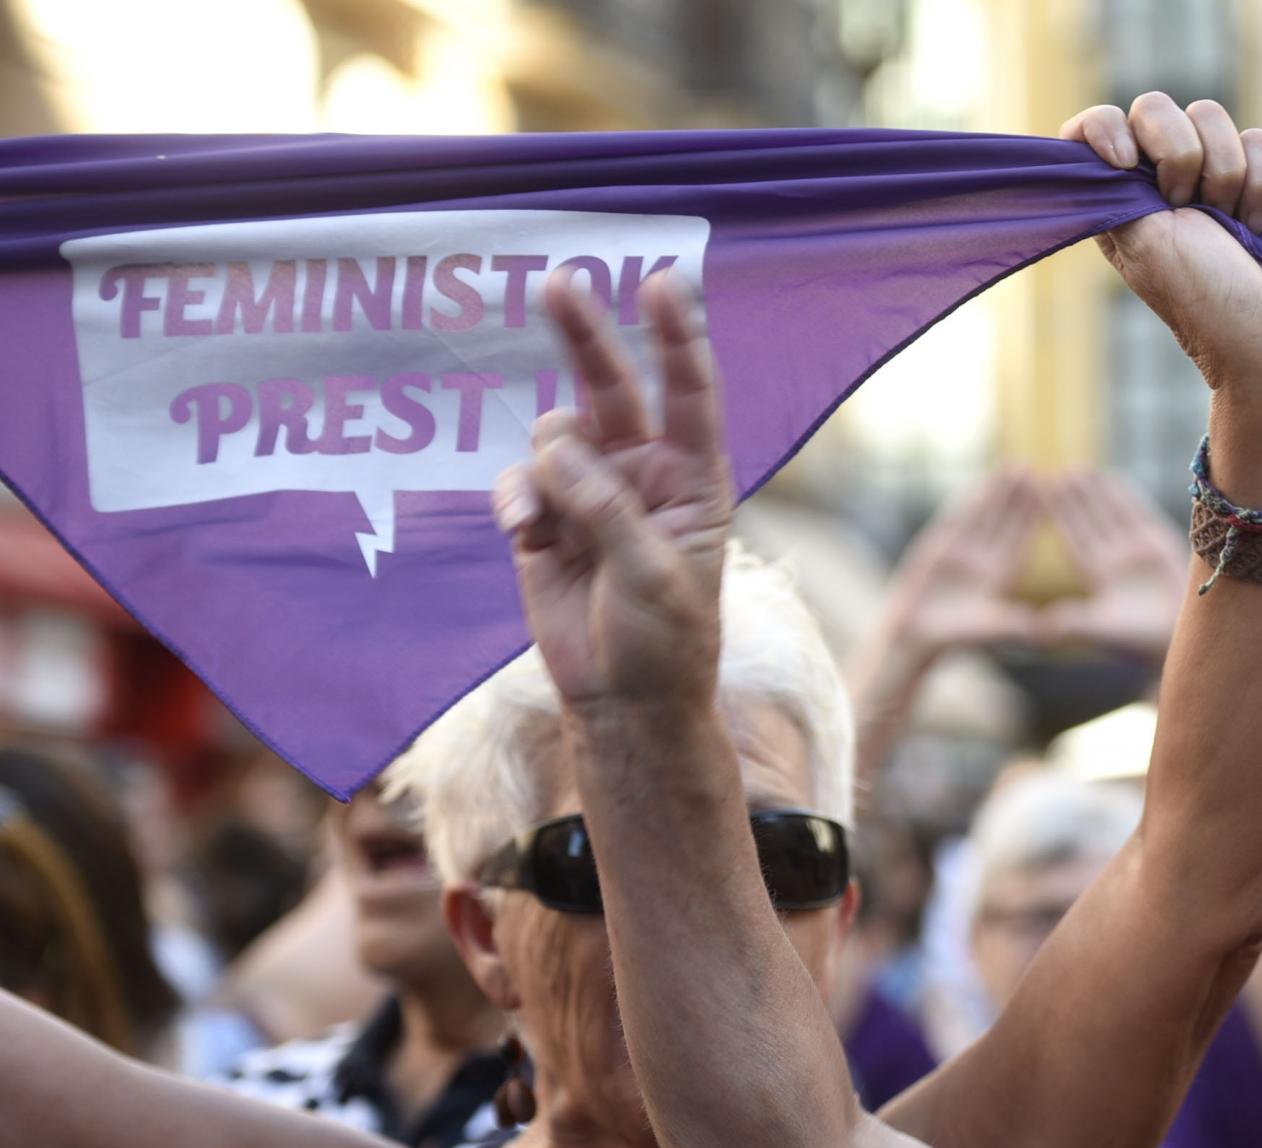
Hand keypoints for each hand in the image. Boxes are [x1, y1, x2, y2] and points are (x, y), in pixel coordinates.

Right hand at [493, 269, 735, 714]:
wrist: (622, 702)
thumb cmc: (663, 642)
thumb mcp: (652, 575)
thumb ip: (607, 507)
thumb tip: (555, 446)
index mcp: (694, 480)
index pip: (690, 394)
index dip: (677, 337)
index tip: (665, 282)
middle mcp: (642, 473)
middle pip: (613, 386)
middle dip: (586, 334)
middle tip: (559, 280)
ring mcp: (591, 491)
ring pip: (555, 433)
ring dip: (548, 463)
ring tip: (552, 519)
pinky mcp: (546, 518)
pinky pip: (520, 481)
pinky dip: (517, 499)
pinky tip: (525, 533)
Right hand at [876, 468, 1046, 659]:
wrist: (915, 637)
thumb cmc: (954, 640)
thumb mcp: (987, 631)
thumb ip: (1010, 625)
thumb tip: (1039, 626)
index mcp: (1001, 577)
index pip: (1020, 540)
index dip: (1033, 518)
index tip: (1050, 496)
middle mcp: (984, 561)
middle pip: (1005, 522)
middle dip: (1019, 497)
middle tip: (1033, 469)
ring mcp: (962, 552)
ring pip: (983, 515)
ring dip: (997, 492)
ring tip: (1013, 466)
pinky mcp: (939, 547)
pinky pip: (958, 518)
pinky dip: (971, 501)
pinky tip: (982, 483)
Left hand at [1040, 469, 1188, 659]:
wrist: (1185, 640)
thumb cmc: (1143, 643)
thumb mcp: (1105, 631)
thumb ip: (1076, 624)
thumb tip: (1042, 625)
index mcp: (1098, 578)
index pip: (1075, 540)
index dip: (1060, 517)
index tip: (1043, 494)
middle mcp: (1116, 562)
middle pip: (1091, 522)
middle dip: (1076, 498)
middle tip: (1058, 472)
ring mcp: (1139, 553)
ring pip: (1113, 514)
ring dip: (1097, 492)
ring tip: (1080, 468)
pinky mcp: (1162, 547)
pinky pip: (1140, 516)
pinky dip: (1127, 497)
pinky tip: (1114, 478)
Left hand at [1059, 95, 1261, 406]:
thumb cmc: (1205, 299)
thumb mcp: (1138, 240)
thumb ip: (1111, 183)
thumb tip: (1089, 137)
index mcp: (1120, 199)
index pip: (1095, 127)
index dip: (1106, 129)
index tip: (1125, 162)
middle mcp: (1161, 182)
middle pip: (1156, 107)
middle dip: (1179, 154)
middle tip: (1187, 208)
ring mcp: (1212, 178)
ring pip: (1212, 116)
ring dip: (1226, 176)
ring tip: (1232, 227)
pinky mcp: (1259, 180)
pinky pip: (1259, 141)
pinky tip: (1260, 226)